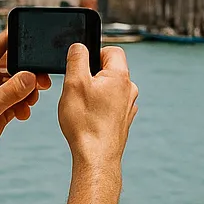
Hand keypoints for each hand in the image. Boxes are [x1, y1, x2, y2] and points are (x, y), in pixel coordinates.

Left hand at [0, 31, 50, 174]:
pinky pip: (18, 100)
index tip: (33, 34)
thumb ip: (11, 91)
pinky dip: (24, 105)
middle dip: (29, 72)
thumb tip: (31, 76)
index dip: (15, 38)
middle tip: (42, 81)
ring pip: (18, 84)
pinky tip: (23, 114)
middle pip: (12, 66)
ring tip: (31, 102)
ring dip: (28, 91)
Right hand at [58, 44, 137, 166]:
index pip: (112, 50)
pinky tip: (89, 119)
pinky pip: (111, 106)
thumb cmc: (85, 123)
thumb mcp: (74, 83)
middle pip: (110, 70)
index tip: (81, 68)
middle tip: (78, 90)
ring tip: (83, 107)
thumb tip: (79, 46)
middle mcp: (129, 89)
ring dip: (96, 93)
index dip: (94, 54)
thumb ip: (77, 59)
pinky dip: (100, 108)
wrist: (96, 157)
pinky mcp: (124, 121)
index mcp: (120, 76)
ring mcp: (128, 106)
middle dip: (93, 75)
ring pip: (110, 89)